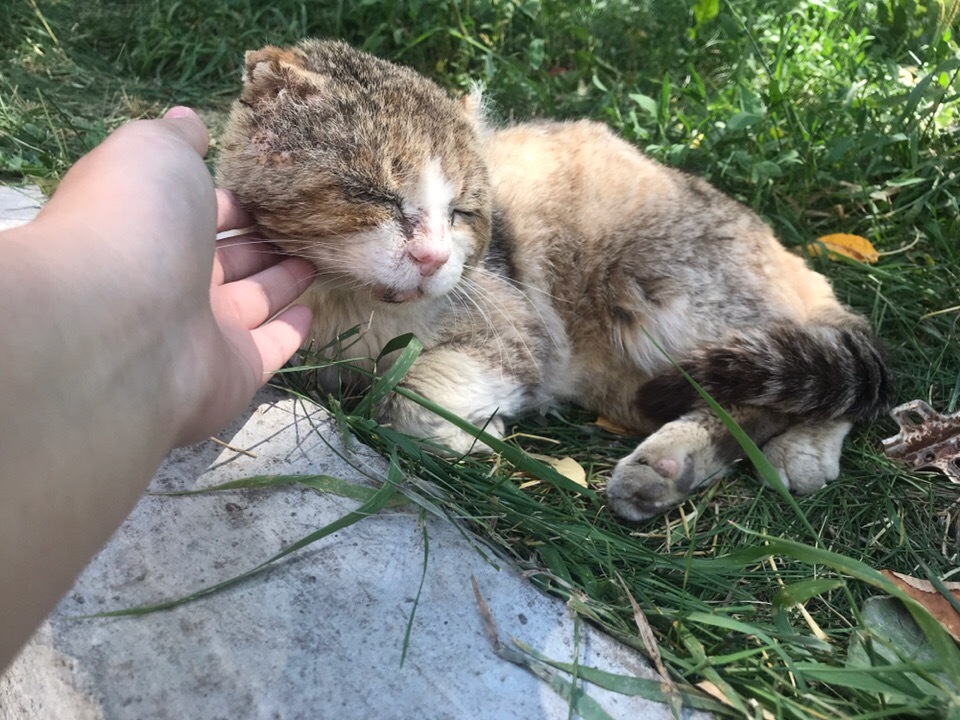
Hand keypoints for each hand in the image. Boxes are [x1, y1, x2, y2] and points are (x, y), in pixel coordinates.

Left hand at [34, 106, 314, 445]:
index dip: (235, 200)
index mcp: (152, 228)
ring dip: (284, 279)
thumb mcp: (154, 153)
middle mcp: (173, 281)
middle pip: (230, 258)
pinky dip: (290, 331)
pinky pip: (268, 348)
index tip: (276, 190)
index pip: (201, 212)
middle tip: (309, 226)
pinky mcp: (233, 372)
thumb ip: (177, 137)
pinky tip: (312, 311)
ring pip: (254, 300)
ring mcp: (203, 331)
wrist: (120, 323)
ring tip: (320, 257)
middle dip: (266, 240)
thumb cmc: (138, 222)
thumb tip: (189, 120)